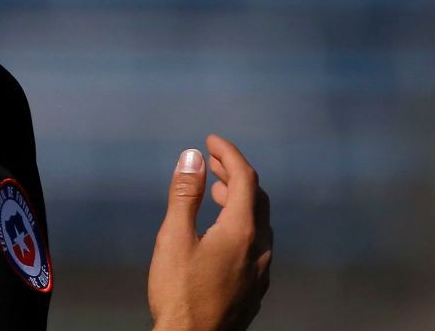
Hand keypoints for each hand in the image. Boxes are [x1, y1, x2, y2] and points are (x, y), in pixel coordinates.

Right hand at [147, 134, 272, 330]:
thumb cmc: (179, 293)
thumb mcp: (173, 238)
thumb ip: (185, 195)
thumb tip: (193, 157)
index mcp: (242, 231)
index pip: (245, 178)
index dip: (229, 153)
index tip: (211, 140)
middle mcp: (259, 248)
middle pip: (257, 198)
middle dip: (236, 174)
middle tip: (213, 161)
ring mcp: (260, 271)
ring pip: (259, 223)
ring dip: (240, 200)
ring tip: (217, 192)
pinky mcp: (255, 289)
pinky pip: (257, 244)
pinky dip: (243, 224)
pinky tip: (223, 233)